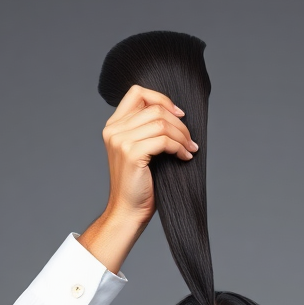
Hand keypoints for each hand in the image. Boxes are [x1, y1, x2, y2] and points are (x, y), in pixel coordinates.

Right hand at [101, 83, 198, 223]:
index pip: (137, 93)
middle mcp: (114, 130)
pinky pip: (163, 140)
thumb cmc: (138, 185)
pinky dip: (179, 147)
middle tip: (190, 140)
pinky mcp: (131, 154)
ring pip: (161, 123)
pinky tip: (184, 157)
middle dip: (179, 123)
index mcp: (114, 126)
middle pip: (155, 109)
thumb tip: (177, 114)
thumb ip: (147, 130)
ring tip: (190, 149)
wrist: (128, 212)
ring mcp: (120, 141)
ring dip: (182, 136)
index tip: (179, 115)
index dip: (162, 99)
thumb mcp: (140, 151)